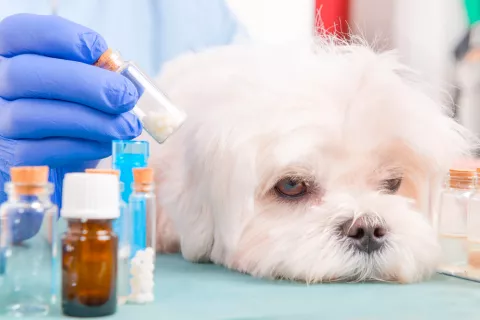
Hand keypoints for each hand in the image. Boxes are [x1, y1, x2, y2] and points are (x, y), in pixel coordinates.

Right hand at [0, 14, 141, 204]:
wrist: (59, 151)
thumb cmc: (73, 105)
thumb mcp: (81, 80)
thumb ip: (95, 71)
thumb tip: (121, 80)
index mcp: (10, 51)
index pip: (23, 32)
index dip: (62, 38)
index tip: (99, 50)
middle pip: (25, 74)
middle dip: (85, 85)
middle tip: (125, 97)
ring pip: (32, 115)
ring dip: (91, 121)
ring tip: (126, 126)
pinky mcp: (10, 156)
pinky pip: (43, 151)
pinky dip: (83, 146)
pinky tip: (109, 143)